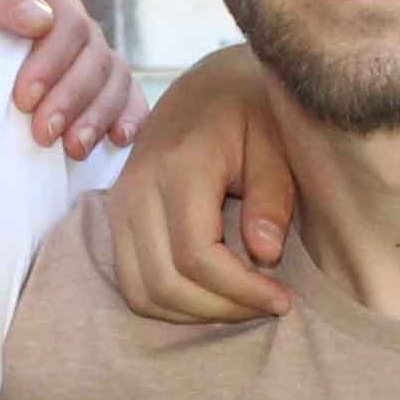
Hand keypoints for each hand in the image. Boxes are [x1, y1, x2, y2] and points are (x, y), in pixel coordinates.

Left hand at [0, 0, 143, 156]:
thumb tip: (42, 20)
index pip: (69, 24)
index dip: (54, 64)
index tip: (23, 100)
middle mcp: (66, 11)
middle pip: (95, 55)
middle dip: (74, 97)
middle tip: (43, 135)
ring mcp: (79, 48)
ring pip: (114, 78)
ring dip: (99, 115)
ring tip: (73, 148)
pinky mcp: (84, 80)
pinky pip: (124, 95)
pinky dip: (129, 115)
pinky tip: (118, 139)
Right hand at [95, 49, 301, 320]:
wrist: (206, 87)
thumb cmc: (250, 112)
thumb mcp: (276, 143)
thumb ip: (272, 197)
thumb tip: (265, 255)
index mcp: (180, 166)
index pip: (197, 256)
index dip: (241, 291)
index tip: (282, 299)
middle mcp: (137, 189)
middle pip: (166, 283)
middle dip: (221, 308)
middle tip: (266, 304)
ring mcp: (119, 205)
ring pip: (142, 292)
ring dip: (194, 313)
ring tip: (240, 302)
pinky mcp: (117, 219)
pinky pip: (133, 284)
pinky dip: (171, 302)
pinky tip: (212, 293)